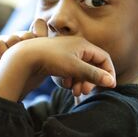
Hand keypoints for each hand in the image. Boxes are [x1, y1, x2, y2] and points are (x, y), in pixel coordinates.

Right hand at [0, 18, 47, 78]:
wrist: (14, 92)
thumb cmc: (31, 78)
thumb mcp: (44, 61)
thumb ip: (47, 43)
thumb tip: (42, 22)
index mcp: (31, 37)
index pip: (38, 24)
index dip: (40, 35)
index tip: (41, 49)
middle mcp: (17, 37)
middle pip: (26, 34)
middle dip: (28, 49)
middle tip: (27, 63)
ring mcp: (4, 41)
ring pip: (12, 39)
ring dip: (15, 54)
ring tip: (15, 65)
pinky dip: (2, 54)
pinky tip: (3, 63)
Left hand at [0, 35, 116, 101]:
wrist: (25, 57)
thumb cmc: (51, 59)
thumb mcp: (74, 68)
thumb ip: (94, 75)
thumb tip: (112, 82)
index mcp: (83, 45)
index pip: (104, 58)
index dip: (108, 72)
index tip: (109, 86)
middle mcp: (76, 47)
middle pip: (93, 66)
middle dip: (91, 80)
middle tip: (85, 91)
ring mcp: (67, 54)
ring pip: (81, 70)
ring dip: (81, 82)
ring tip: (74, 91)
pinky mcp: (58, 61)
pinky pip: (70, 72)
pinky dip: (70, 79)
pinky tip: (64, 83)